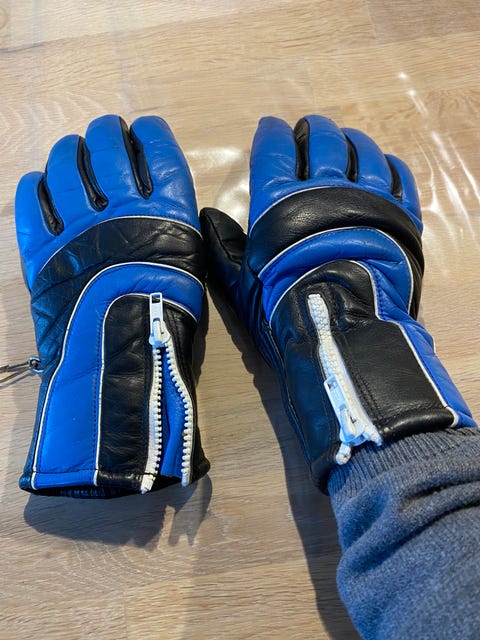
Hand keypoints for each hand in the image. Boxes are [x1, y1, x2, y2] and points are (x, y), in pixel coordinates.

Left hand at [16, 115, 208, 496]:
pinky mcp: (45, 250)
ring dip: (68, 150)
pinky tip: (39, 180)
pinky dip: (34, 186)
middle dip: (107, 132)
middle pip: (108, 149)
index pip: (158, 154)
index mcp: (165, 213)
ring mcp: (77, 227)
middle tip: (106, 131)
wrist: (125, 355)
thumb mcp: (193, 268)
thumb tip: (168, 205)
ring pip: (65, 168)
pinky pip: (32, 204)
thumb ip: (178, 230)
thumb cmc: (170, 316)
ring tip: (71, 149)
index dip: (150, 133)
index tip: (144, 127)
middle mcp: (120, 208)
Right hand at [201, 115, 474, 487]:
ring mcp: (367, 197)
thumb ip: (223, 247)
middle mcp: (324, 187)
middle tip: (309, 131)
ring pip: (361, 150)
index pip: (274, 149)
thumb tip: (207, 215)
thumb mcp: (242, 283)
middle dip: (312, 130)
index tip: (270, 130)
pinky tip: (381, 162)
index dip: (271, 134)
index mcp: (280, 200)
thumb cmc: (284, 306)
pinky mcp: (399, 213)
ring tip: (345, 142)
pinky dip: (387, 163)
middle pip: (321, 139)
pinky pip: (397, 174)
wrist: (341, 326)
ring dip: (349, 140)